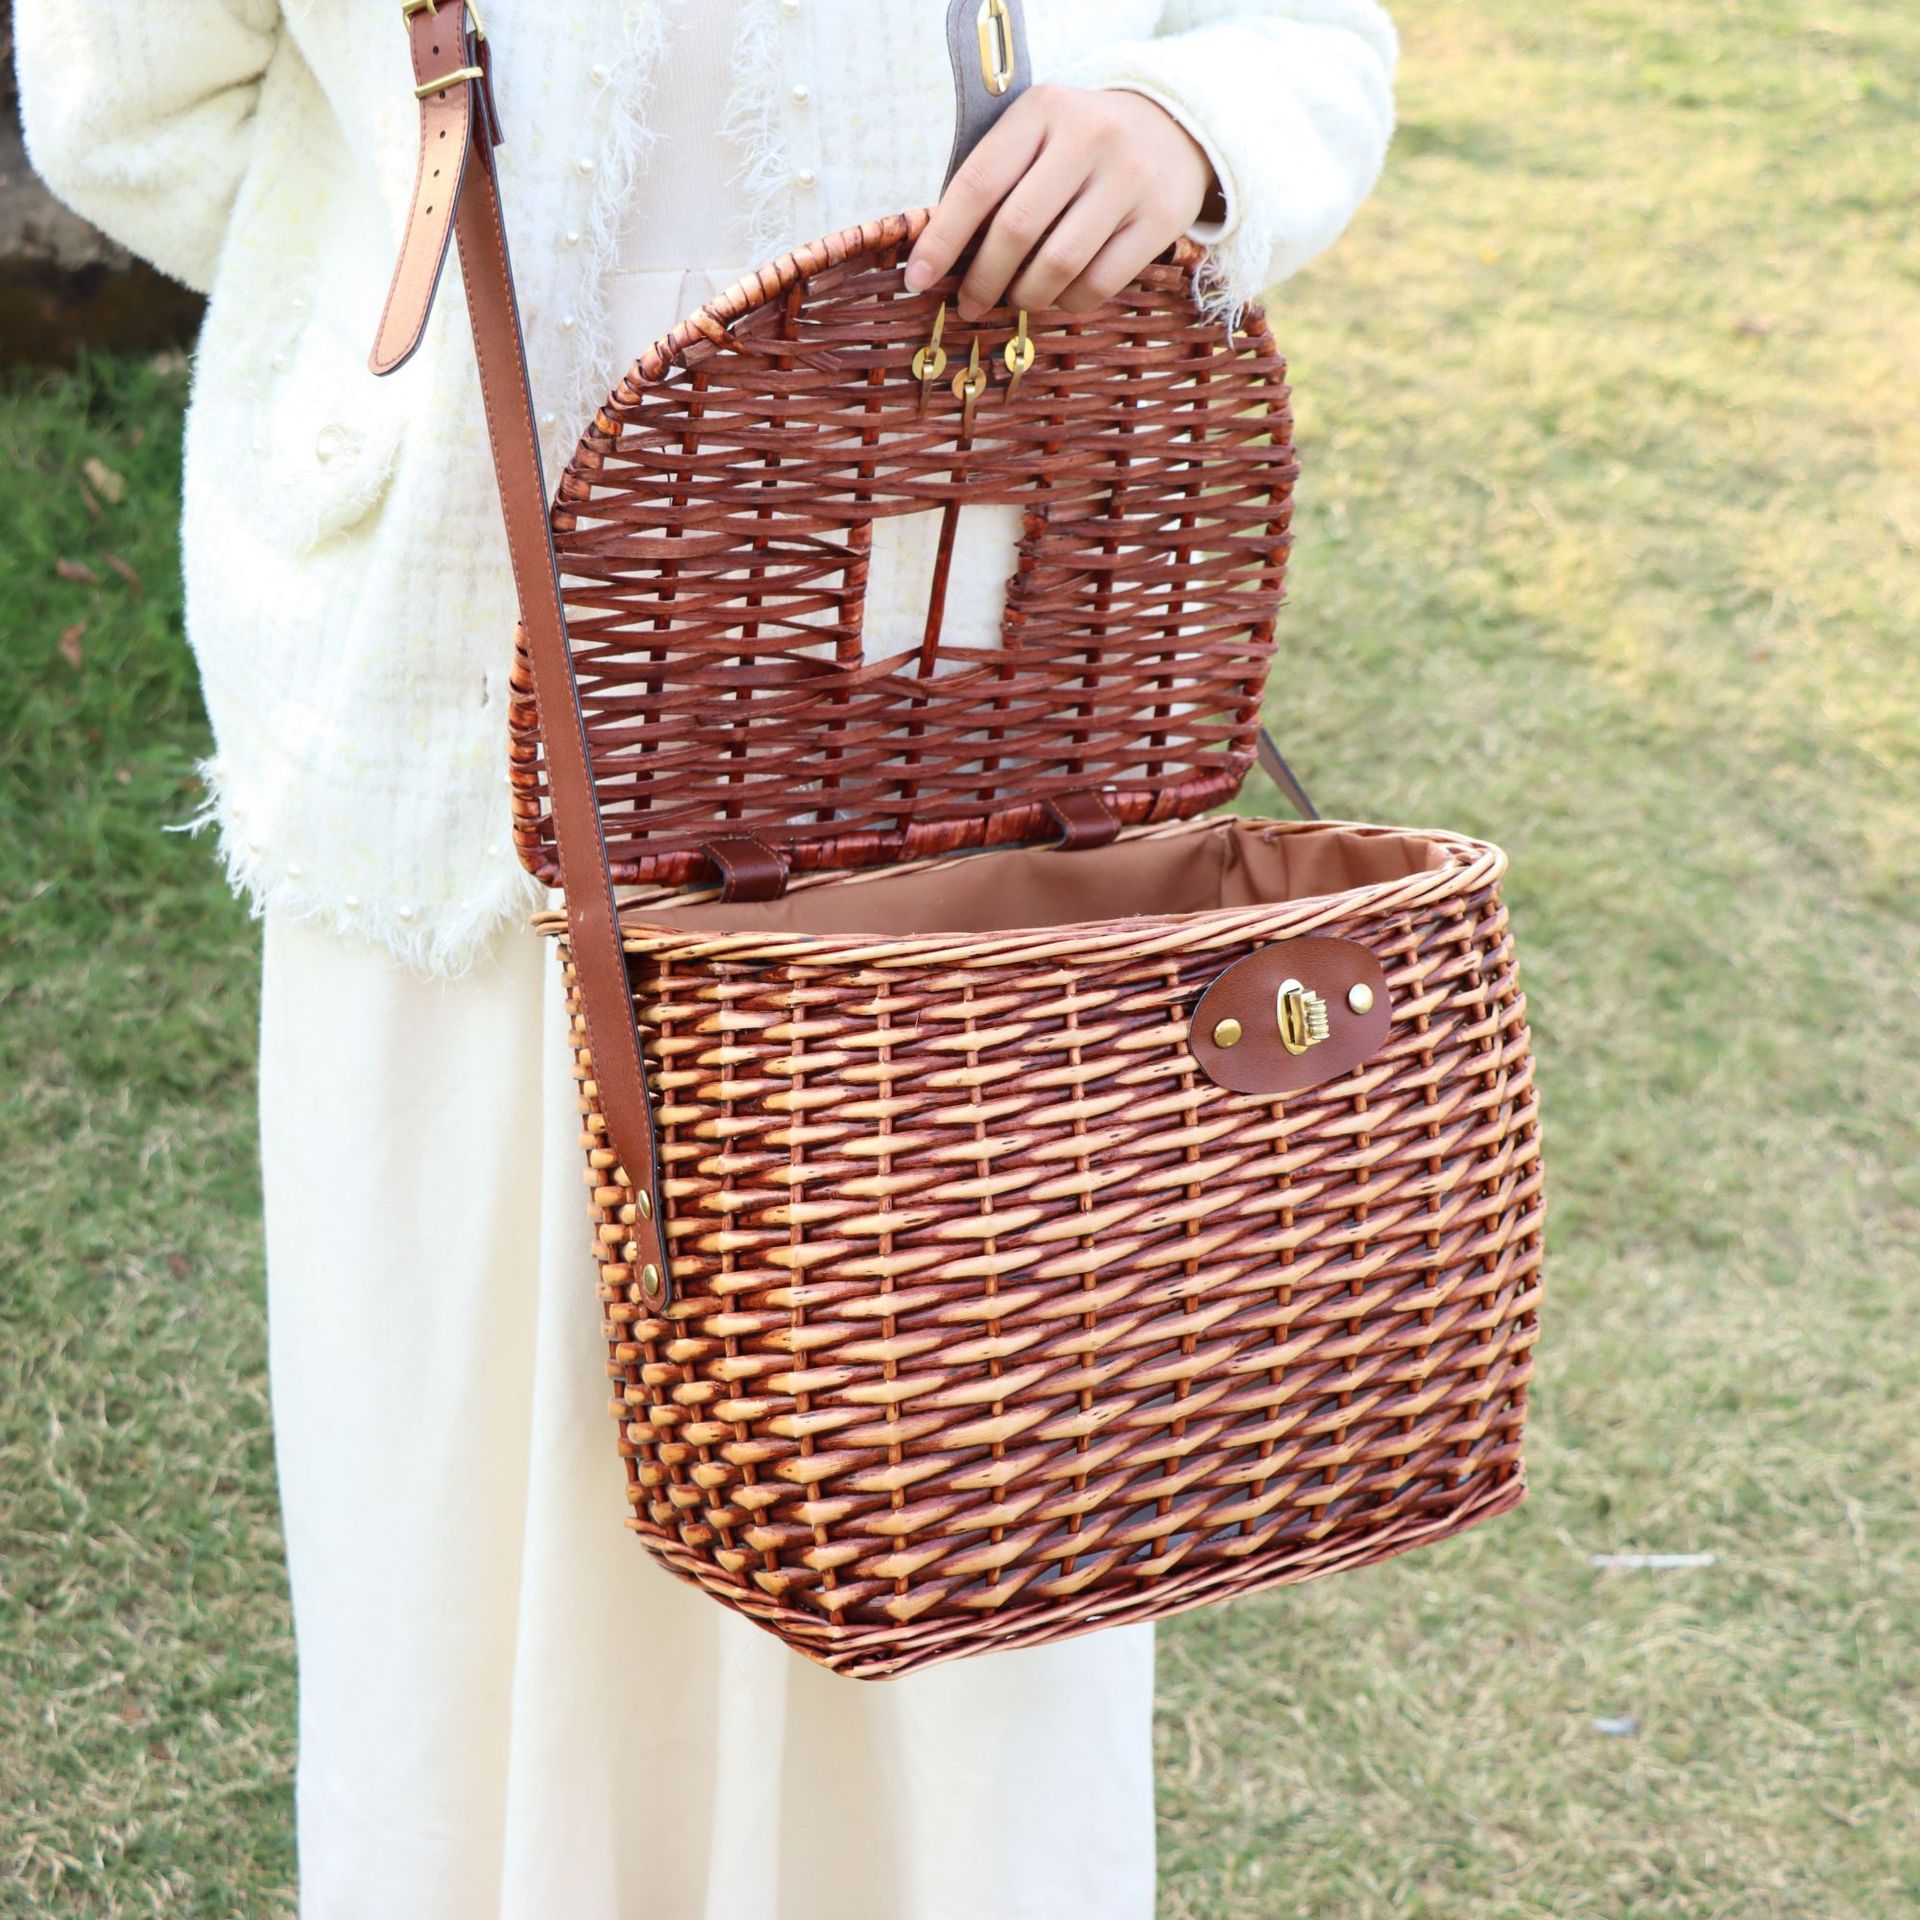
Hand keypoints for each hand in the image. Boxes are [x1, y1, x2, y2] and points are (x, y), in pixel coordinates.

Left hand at [905, 85, 1218, 320]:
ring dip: (1024, 297)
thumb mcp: (1036, 136)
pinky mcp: (1160, 219)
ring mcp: (1128, 179)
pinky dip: (1066, 303)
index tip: (917, 280)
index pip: (979, 183)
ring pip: (1057, 265)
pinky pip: (1098, 285)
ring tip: (1013, 301)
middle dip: (982, 280)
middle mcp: (1088, 137)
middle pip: (1016, 230)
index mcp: (1043, 110)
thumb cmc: (1079, 145)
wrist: (1171, 128)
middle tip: (968, 305)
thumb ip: (994, 181)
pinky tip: (1057, 297)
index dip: (943, 240)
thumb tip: (938, 259)